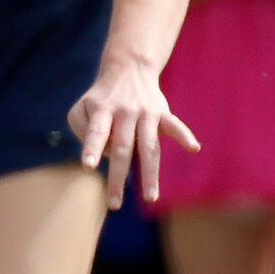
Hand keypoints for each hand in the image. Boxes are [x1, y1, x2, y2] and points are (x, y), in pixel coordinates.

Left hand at [68, 51, 196, 209]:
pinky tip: (193, 149)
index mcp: (102, 111)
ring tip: (151, 197)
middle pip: (122, 149)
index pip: (96, 132)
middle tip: (114, 203)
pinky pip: (175, 126)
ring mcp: (146, 114)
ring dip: (150, 173)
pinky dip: (185, 136)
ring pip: (149, 147)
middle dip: (119, 177)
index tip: (88, 166)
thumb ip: (82, 130)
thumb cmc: (100, 99)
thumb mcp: (81, 108)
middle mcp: (125, 113)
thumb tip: (100, 154)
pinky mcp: (163, 113)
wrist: (128, 70)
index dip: (91, 148)